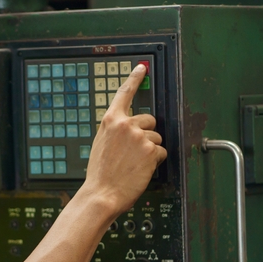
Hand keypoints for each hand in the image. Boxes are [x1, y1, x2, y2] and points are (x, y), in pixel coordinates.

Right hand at [78, 64, 166, 218]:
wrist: (101, 194)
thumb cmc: (100, 174)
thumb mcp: (102, 144)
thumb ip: (116, 131)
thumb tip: (131, 129)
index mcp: (110, 120)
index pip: (124, 93)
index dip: (135, 78)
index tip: (141, 68)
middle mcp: (125, 124)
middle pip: (150, 120)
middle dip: (147, 134)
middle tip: (135, 151)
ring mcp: (139, 136)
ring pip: (157, 138)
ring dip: (150, 150)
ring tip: (135, 163)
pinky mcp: (151, 150)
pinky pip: (161, 152)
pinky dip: (155, 161)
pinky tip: (141, 169)